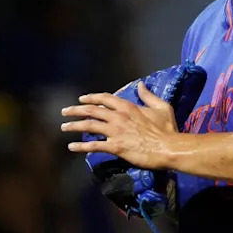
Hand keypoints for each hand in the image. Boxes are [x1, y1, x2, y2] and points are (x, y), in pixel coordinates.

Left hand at [61, 81, 177, 169]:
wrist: (168, 148)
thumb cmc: (166, 129)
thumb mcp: (161, 107)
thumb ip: (149, 96)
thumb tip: (140, 85)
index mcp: (127, 107)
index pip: (104, 98)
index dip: (91, 98)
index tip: (81, 99)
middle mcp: (118, 117)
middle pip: (92, 110)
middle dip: (75, 110)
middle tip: (64, 111)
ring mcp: (115, 132)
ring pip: (89, 125)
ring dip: (74, 125)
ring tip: (64, 127)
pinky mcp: (115, 147)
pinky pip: (94, 145)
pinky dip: (81, 146)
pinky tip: (71, 146)